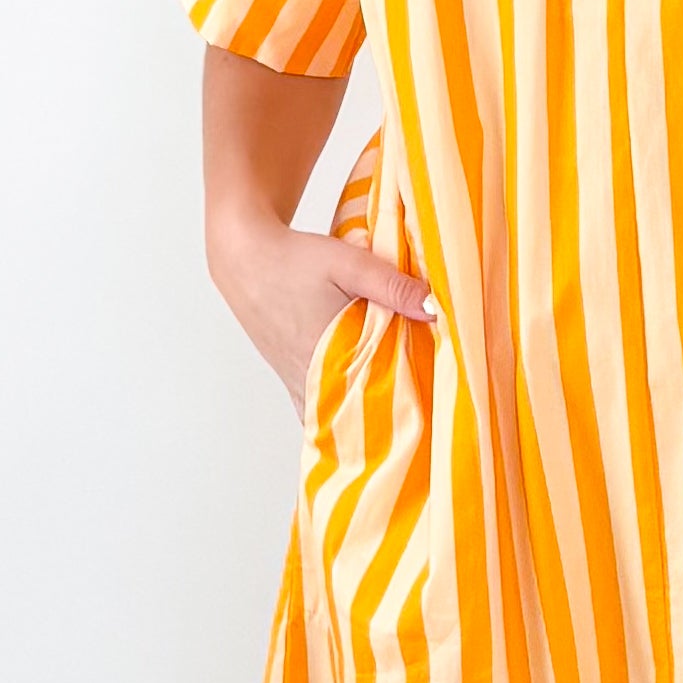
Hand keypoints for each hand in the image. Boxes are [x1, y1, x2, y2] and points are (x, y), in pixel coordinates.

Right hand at [207, 211, 441, 408]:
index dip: (404, 412)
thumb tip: (436, 309)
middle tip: (422, 423)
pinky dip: (336, 415)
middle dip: (388, 419)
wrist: (245, 258)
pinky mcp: (290, 377)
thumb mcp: (349, 264)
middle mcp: (309, 379)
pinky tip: (357, 415)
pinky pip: (315, 410)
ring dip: (362, 419)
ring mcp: (296, 382)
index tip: (431, 416)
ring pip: (334, 416)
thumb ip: (392, 286)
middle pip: (356, 414)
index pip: (374, 399)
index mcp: (328, 357)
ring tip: (396, 420)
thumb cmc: (294, 260)